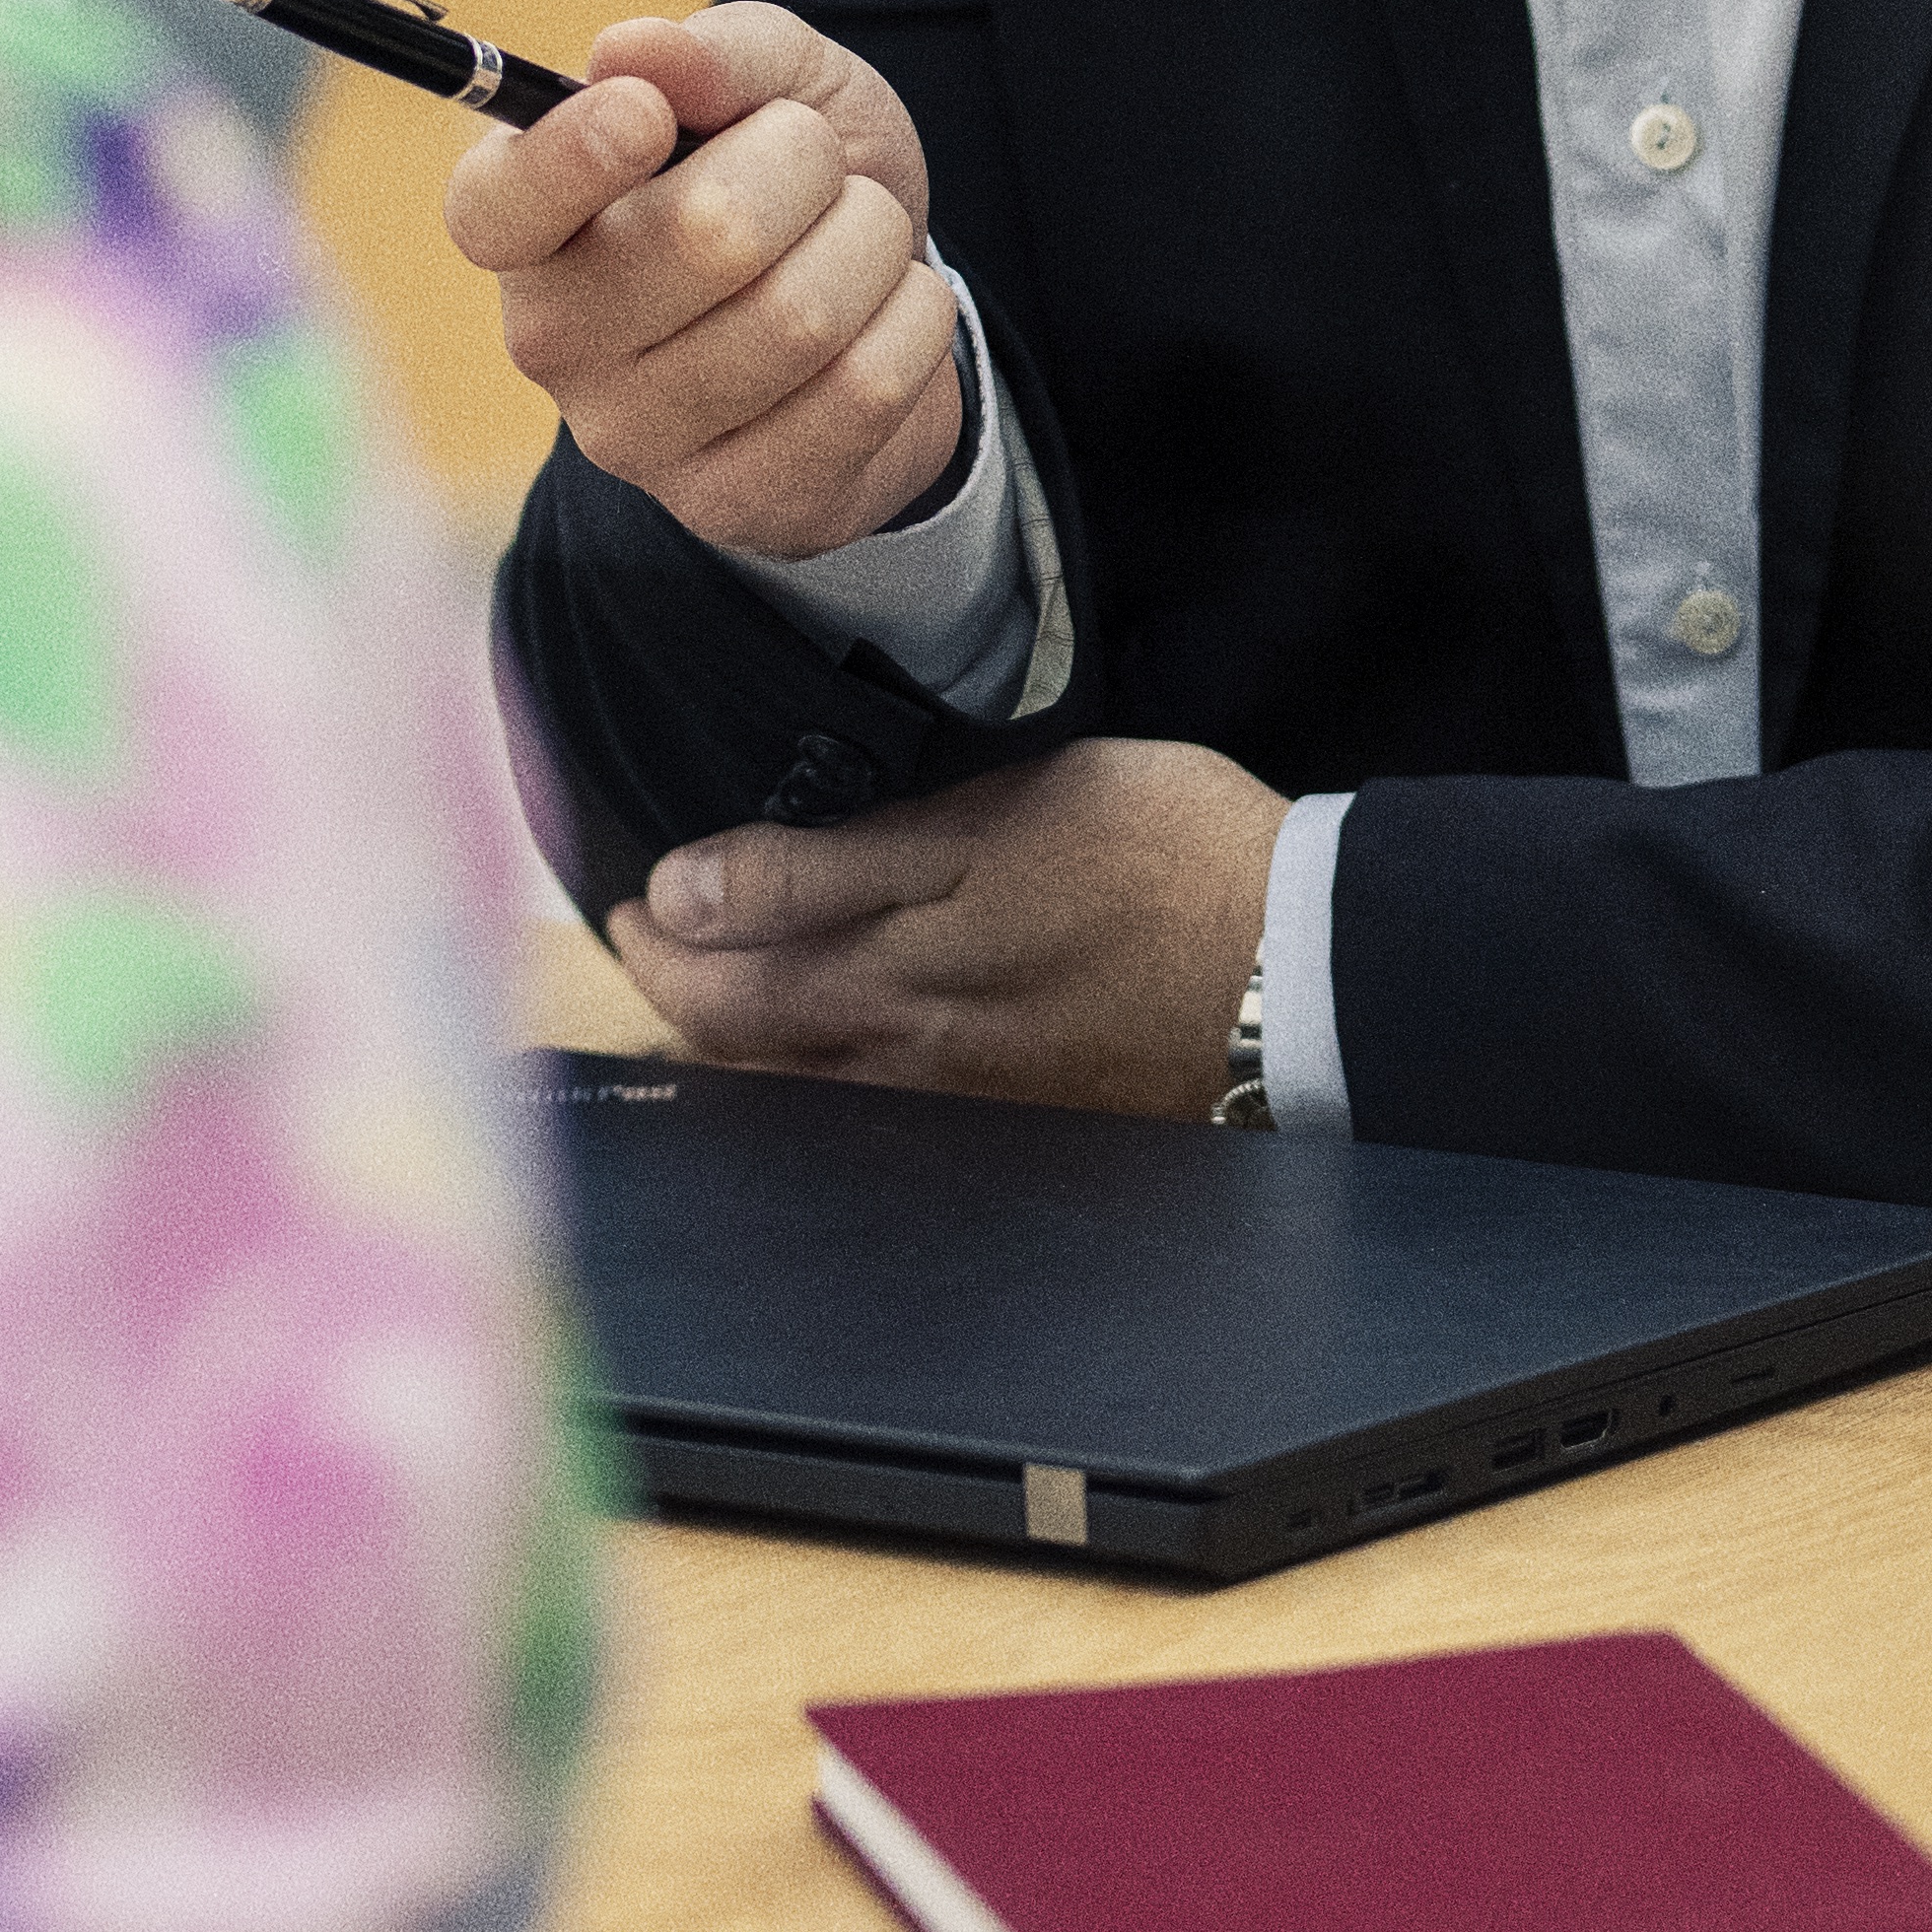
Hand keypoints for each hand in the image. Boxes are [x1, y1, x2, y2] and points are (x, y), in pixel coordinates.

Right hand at [447, 9, 962, 566]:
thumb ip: (713, 53)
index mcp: (529, 224)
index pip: (494, 207)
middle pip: (707, 236)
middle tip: (817, 165)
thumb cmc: (793, 181)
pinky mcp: (729, 503)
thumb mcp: (774, 85)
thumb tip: (632, 49)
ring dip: (872, 243)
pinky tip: (891, 312)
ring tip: (861, 237)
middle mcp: (552, 338)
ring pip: (800, 318)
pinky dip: (913, 321)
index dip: (569, 157)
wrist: (874, 310)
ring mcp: (635, 436)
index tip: (646, 113)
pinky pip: (863, 391)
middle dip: (807, 165)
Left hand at [620, 739, 1286, 1119]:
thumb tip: (683, 892)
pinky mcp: (1022, 1112)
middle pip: (744, 1052)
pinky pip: (876, 1110)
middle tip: (647, 936)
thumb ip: (827, 864)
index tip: (628, 895)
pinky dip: (820, 1077)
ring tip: (716, 990)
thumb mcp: (987, 819)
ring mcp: (961, 1099)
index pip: (714, 988)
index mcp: (884, 980)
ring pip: (803, 1092)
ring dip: (739, 1046)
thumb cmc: (1161, 862)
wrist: (1304, 967)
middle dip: (678, 996)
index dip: (653, 943)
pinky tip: (830, 1049)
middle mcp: (902, 1061)